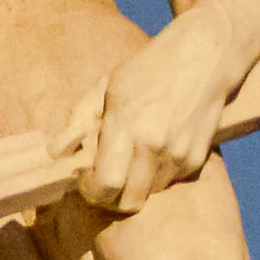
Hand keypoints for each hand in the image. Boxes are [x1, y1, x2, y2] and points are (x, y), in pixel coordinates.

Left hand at [82, 27, 229, 215]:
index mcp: (127, 126)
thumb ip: (78, 121)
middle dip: (111, 197)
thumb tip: (55, 152)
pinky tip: (156, 147)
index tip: (84, 179)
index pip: (106, 184)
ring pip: (148, 194)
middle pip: (128, 203)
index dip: (91, 191)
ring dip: (135, 184)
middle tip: (102, 179)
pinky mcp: (197, 159)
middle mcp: (154, 145)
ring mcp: (179, 154)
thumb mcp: (105, 86)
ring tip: (131, 156)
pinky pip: (169, 182)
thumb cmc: (148, 69)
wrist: (204, 57)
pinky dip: (157, 174)